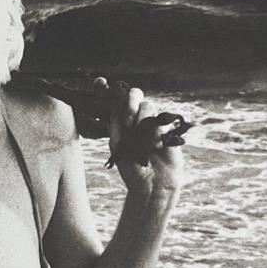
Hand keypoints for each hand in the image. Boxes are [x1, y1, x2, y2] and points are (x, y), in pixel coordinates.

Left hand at [96, 78, 186, 198]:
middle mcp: (136, 119)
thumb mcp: (118, 146)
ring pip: (148, 105)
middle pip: (134, 95)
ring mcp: (152, 122)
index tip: (100, 83)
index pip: (115, 99)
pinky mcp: (167, 128)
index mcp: (121, 122)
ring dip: (143, 120)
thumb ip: (116, 124)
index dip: (109, 89)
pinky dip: (157, 130)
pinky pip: (163, 118)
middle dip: (130, 102)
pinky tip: (156, 144)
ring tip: (143, 142)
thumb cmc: (132, 168)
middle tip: (128, 120)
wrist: (153, 184)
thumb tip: (114, 103)